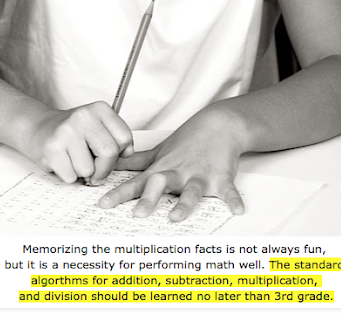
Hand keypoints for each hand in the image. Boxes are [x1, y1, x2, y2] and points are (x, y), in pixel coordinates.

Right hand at [25, 101, 132, 184]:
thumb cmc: (73, 132)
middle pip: (109, 153)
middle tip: (95, 170)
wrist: (38, 128)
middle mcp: (84, 116)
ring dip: (83, 173)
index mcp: (100, 109)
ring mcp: (67, 131)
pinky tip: (63, 162)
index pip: (124, 138)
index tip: (111, 156)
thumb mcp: (99, 127)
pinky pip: (71, 177)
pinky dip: (68, 176)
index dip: (121, 154)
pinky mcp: (52, 148)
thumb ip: (117, 139)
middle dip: (104, 168)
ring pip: (88, 169)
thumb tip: (127, 154)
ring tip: (74, 160)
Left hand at [98, 106, 245, 220]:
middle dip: (149, 199)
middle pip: (160, 185)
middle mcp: (178, 173)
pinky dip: (233, 199)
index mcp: (162, 169)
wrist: (219, 125)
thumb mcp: (159, 150)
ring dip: (184, 203)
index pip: (137, 183)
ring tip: (176, 216)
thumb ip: (136, 161)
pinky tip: (237, 209)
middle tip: (138, 214)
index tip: (103, 204)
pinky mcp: (221, 178)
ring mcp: (200, 176)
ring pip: (191, 191)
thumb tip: (113, 165)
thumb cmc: (189, 140)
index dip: (119, 194)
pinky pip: (228, 190)